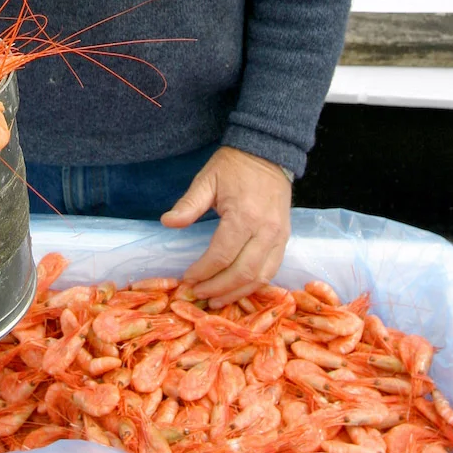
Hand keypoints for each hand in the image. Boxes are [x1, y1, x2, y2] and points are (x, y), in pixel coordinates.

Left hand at [160, 146, 292, 308]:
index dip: (203, 271)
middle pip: (242, 272)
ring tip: (216, 301)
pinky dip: (255, 285)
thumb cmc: (234, 166)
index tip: (187, 279)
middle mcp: (266, 230)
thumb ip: (189, 204)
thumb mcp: (207, 179)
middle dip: (218, 288)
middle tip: (198, 295)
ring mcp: (279, 236)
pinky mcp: (285, 238)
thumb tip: (167, 222)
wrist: (268, 152)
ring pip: (260, 277)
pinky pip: (272, 270)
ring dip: (237, 293)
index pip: (221, 255)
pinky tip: (237, 290)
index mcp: (244, 216)